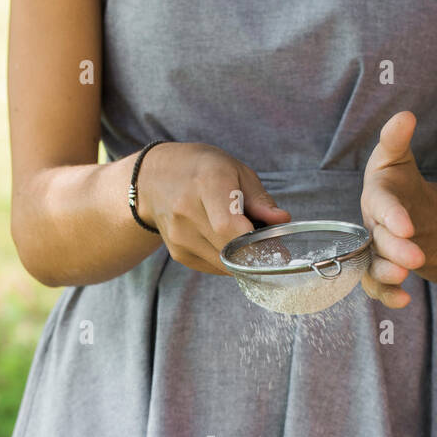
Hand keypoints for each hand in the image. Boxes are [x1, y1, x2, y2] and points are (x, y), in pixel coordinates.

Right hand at [135, 142, 290, 272]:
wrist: (154, 179)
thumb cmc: (202, 170)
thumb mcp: (235, 171)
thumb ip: (260, 200)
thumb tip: (282, 221)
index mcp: (206, 183)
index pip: (228, 226)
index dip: (253, 241)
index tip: (274, 244)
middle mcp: (186, 211)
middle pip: (229, 249)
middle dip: (255, 252)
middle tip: (269, 245)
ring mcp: (179, 236)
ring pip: (224, 264)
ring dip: (242, 258)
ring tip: (244, 237)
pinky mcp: (178, 253)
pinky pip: (213, 267)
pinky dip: (227, 260)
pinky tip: (225, 241)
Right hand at [360, 112, 435, 307]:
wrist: (408, 217)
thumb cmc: (400, 185)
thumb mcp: (398, 160)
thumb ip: (397, 141)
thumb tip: (406, 116)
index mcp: (377, 198)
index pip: (381, 206)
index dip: (392, 216)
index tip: (407, 226)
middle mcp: (370, 228)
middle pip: (379, 241)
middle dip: (396, 250)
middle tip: (416, 257)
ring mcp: (373, 252)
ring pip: (373, 268)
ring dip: (386, 275)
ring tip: (405, 276)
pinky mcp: (378, 272)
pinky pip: (377, 288)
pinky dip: (388, 296)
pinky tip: (405, 301)